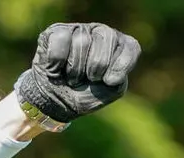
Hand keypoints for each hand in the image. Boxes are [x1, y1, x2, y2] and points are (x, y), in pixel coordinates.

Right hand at [15, 23, 140, 124]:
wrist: (53, 103)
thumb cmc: (81, 96)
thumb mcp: (104, 95)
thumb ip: (115, 84)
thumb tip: (111, 76)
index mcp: (117, 47)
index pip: (130, 46)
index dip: (121, 65)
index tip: (110, 81)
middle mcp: (100, 33)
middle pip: (107, 37)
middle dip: (96, 68)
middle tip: (88, 79)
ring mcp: (79, 29)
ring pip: (82, 40)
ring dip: (75, 70)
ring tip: (71, 77)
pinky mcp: (56, 32)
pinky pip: (61, 40)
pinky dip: (57, 63)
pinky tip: (55, 70)